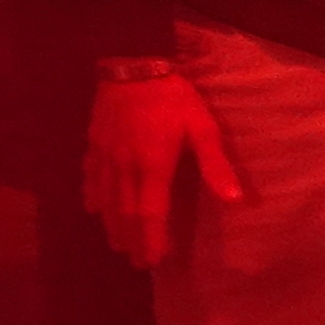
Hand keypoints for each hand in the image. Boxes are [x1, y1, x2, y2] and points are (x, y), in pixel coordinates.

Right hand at [82, 62, 239, 269]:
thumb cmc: (172, 96)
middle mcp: (126, 167)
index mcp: (153, 165)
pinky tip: (91, 206)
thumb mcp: (202, 127)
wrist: (131, 64)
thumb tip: (233, 200)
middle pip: (125, 211)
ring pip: (106, 198)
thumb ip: (214, 164)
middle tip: (134, 261)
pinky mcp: (95, 142)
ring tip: (114, 242)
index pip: (151, 212)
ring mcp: (106, 155)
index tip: (153, 260)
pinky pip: (91, 175)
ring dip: (111, 223)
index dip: (152, 239)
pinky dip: (92, 194)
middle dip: (130, 238)